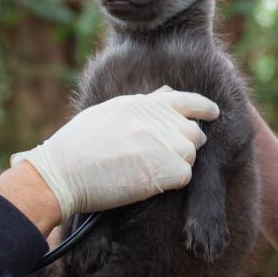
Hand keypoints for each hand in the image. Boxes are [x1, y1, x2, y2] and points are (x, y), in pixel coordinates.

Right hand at [10, 89, 218, 220]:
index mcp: (144, 103)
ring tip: (152, 171)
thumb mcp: (113, 110)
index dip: (204, 109)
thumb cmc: (80, 143)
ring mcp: (163, 144)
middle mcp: (158, 120)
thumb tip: (168, 93)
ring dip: (178, 164)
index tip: (212, 114)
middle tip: (165, 156)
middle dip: (186, 144)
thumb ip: (145, 103)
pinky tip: (152, 183)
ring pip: (191, 155)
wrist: (64, 171)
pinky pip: (185, 176)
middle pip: (194, 132)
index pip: (187, 100)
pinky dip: (172, 182)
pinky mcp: (163, 171)